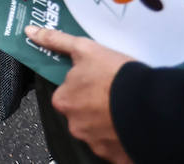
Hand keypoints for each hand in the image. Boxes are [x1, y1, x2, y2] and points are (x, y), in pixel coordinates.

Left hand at [25, 27, 134, 163]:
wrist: (151, 105)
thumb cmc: (117, 76)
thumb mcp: (84, 49)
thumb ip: (56, 41)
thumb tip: (31, 32)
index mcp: (64, 101)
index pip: (66, 95)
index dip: (82, 87)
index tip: (96, 83)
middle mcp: (76, 125)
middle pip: (81, 115)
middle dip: (94, 107)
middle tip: (113, 96)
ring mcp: (96, 143)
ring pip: (98, 132)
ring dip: (108, 123)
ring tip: (125, 110)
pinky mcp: (116, 157)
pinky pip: (116, 148)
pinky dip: (122, 139)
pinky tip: (132, 126)